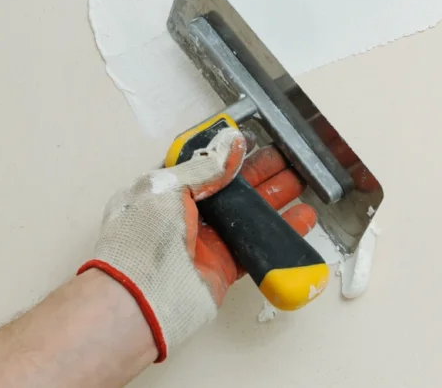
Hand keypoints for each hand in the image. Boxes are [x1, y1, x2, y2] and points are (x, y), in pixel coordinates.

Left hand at [79, 128, 313, 362]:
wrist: (140, 299)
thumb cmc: (142, 238)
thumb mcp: (167, 188)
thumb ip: (204, 167)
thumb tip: (232, 145)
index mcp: (166, 192)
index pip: (203, 166)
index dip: (229, 155)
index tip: (255, 142)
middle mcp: (186, 215)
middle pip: (232, 188)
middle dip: (261, 172)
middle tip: (288, 159)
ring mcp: (206, 242)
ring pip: (248, 214)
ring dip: (275, 198)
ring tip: (301, 182)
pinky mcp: (224, 266)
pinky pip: (257, 245)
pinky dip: (281, 232)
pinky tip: (301, 218)